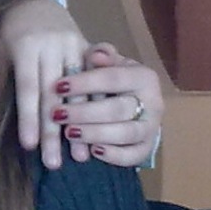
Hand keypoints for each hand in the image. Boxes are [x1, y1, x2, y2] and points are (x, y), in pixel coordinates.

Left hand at [0, 0, 87, 169]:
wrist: (36, 3)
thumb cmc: (9, 31)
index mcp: (26, 47)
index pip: (28, 88)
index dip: (29, 118)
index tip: (30, 146)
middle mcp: (51, 47)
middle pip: (53, 96)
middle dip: (54, 131)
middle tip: (54, 164)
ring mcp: (72, 47)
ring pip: (78, 91)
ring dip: (82, 124)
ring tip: (81, 157)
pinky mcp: (87, 47)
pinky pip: (95, 80)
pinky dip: (96, 107)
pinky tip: (101, 130)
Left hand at [54, 43, 163, 167]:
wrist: (135, 100)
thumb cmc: (113, 78)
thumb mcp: (108, 62)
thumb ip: (101, 55)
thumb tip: (96, 54)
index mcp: (144, 77)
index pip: (113, 78)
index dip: (85, 82)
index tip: (58, 86)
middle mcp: (153, 102)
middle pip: (118, 109)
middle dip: (84, 113)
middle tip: (57, 114)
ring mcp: (152, 128)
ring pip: (126, 133)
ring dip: (95, 133)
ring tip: (69, 133)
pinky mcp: (147, 148)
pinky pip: (133, 156)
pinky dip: (114, 156)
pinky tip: (93, 151)